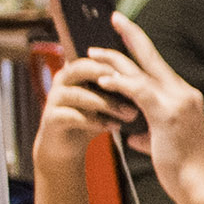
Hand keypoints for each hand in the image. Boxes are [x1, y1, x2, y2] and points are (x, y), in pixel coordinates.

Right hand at [34, 45, 144, 169]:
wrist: (66, 148)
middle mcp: (64, 79)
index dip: (116, 59)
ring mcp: (55, 98)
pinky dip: (95, 122)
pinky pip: (73, 116)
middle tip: (133, 87)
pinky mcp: (51, 118)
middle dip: (110, 77)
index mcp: (78, 69)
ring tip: (130, 114)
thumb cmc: (90, 119)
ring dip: (107, 104)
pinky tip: (113, 127)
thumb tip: (151, 77)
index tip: (141, 71)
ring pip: (80, 94)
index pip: (96, 56)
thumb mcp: (107, 99)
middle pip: (83, 68)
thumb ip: (120, 86)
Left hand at [74, 28, 203, 196]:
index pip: (159, 63)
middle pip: (152, 56)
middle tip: (113, 18)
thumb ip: (150, 132)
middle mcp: (183, 92)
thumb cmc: (183, 168)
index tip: (126, 28)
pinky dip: (119, 83)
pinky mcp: (167, 114)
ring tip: (92, 54)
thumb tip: (135, 136)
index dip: (141, 44)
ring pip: (141, 71)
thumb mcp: (163, 143)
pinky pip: (138, 91)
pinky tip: (104, 79)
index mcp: (183, 96)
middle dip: (130, 35)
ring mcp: (177, 101)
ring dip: (114, 60)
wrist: (199, 184)